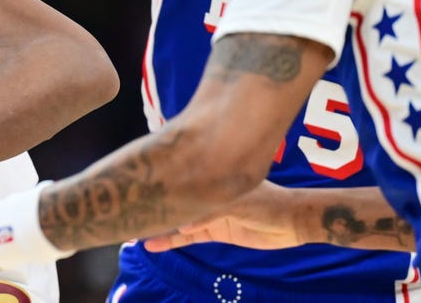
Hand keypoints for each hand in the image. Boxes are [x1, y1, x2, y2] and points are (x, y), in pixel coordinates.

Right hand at [143, 181, 302, 251]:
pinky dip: (173, 240)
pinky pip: (189, 237)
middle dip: (155, 204)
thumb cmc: (268, 202)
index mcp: (211, 177)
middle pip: (176, 199)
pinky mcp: (215, 230)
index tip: (137, 186)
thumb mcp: (236, 203)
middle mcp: (206, 192)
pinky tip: (154, 244)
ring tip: (134, 232)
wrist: (292, 222)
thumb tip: (182, 226)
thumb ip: (209, 213)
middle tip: (128, 209)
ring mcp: (210, 211)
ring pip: (179, 219)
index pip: (181, 177)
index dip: (160, 182)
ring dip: (160, 226)